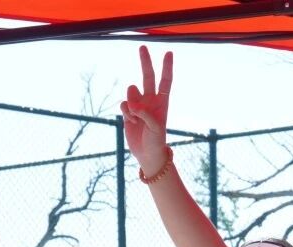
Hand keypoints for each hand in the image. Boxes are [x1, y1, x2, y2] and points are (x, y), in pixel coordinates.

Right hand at [120, 46, 171, 173]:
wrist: (147, 154)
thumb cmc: (156, 142)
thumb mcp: (156, 130)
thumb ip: (146, 115)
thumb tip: (133, 105)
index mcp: (162, 103)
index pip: (165, 81)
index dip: (167, 67)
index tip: (168, 53)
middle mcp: (151, 100)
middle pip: (148, 76)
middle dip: (145, 62)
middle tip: (143, 47)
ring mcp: (139, 105)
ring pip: (131, 92)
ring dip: (131, 103)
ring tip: (136, 118)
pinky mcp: (128, 112)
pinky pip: (123, 104)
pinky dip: (125, 113)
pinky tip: (131, 122)